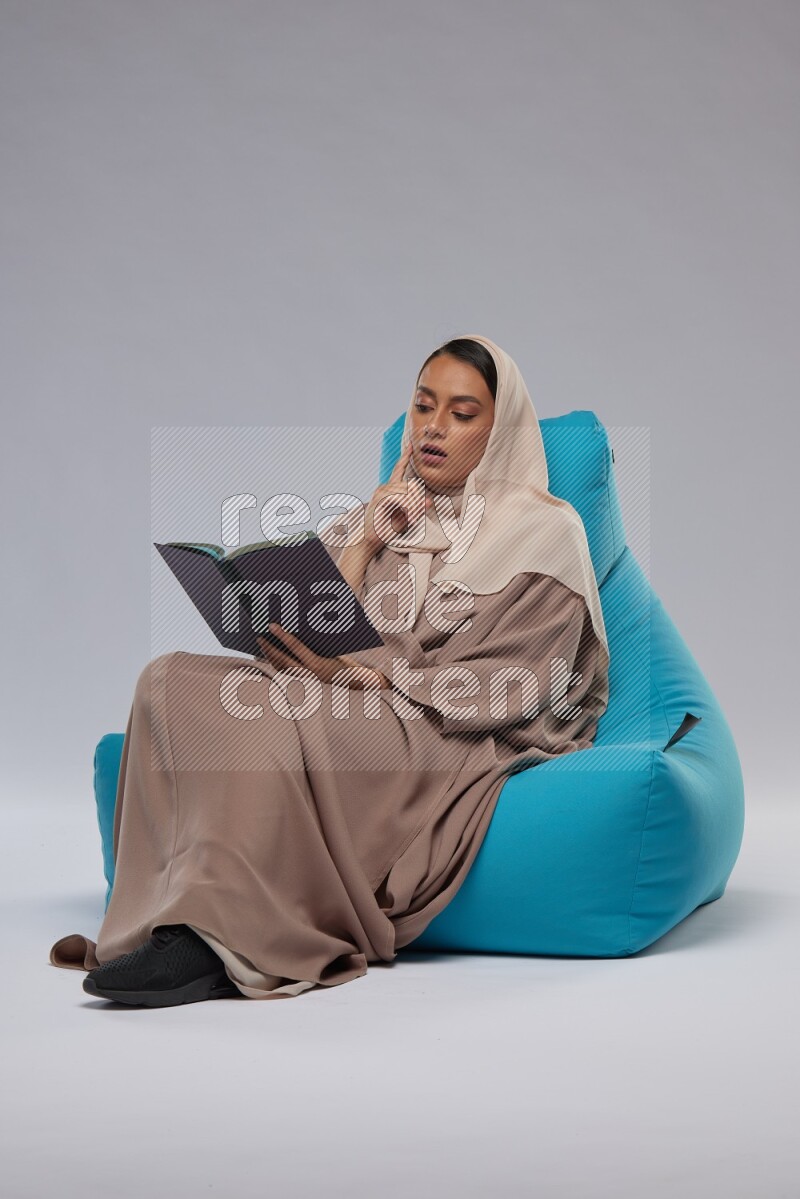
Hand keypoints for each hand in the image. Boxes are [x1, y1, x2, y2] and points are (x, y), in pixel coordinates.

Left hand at [255, 623, 387, 689]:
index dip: (282, 635)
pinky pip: (286, 674)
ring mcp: (305, 683)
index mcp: (318, 665)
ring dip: (269, 657)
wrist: (356, 684)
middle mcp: (309, 676)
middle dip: (269, 649)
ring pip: (281, 670)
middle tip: (259, 637)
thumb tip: (296, 628)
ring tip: (262, 646)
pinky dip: (276, 665)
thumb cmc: (345, 663)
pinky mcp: (304, 686)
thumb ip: (315, 643)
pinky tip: (270, 657)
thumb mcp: (333, 650)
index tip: (271, 625)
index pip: (295, 647)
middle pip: (282, 661)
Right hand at [362, 441, 430, 555]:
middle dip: (417, 500)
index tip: (410, 444)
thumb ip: (416, 508)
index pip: (398, 469)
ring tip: (411, 519)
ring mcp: (380, 492)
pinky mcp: (379, 499)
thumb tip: (430, 501)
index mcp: (390, 488)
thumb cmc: (387, 528)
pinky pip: (399, 498)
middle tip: (416, 516)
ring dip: (413, 507)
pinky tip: (408, 518)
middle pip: (409, 485)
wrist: (370, 539)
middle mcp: (384, 487)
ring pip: (406, 492)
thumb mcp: (405, 517)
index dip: (404, 456)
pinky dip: (407, 509)